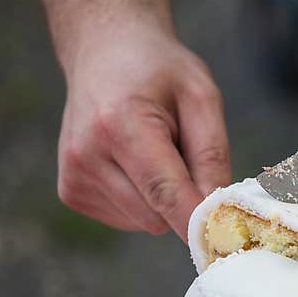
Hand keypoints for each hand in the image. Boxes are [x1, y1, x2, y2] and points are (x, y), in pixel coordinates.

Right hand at [57, 18, 230, 239]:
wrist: (105, 51)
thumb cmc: (161, 71)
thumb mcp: (202, 97)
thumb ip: (213, 155)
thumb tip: (219, 212)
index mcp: (120, 125)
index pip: (165, 192)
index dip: (198, 222)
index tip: (225, 244)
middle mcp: (87, 155)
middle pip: (158, 215)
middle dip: (185, 199)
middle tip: (185, 154)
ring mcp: (74, 177)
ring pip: (146, 222)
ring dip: (163, 198)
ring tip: (154, 150)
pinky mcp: (71, 193)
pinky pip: (130, 219)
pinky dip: (144, 200)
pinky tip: (135, 161)